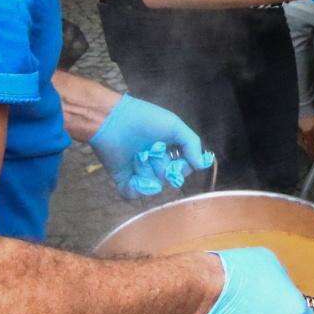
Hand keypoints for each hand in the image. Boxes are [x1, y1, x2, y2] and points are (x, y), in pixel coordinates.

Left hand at [91, 94, 212, 199]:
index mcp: (167, 148)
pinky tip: (134, 176)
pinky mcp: (123, 179)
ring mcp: (139, 171)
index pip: (183, 167)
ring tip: (138, 157)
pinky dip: (136, 189)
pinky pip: (134, 194)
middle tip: (154, 153)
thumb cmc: (144, 119)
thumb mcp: (175, 126)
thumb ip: (192, 144)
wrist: (112, 120)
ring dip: (148, 172)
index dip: (184, 167)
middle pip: (169, 178)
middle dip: (164, 167)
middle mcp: (154, 161)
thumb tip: (201, 166)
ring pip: (153, 186)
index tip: (181, 159)